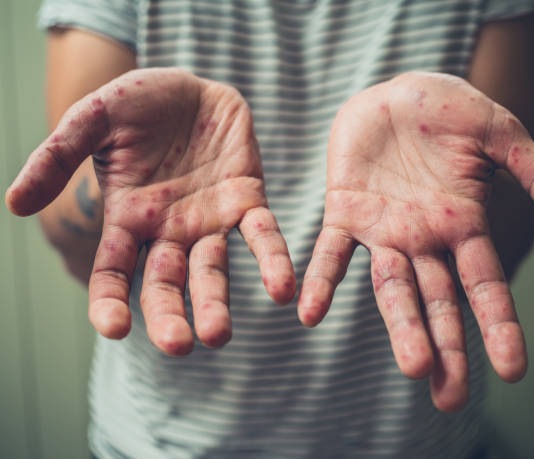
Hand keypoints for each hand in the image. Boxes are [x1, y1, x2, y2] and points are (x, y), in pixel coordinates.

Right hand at [6, 68, 294, 354]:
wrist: (194, 87)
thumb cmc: (139, 102)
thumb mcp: (93, 118)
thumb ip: (58, 156)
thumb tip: (14, 204)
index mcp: (128, 218)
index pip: (114, 272)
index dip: (110, 301)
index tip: (114, 328)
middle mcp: (169, 229)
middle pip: (166, 284)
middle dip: (171, 316)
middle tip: (180, 347)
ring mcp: (209, 220)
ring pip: (212, 270)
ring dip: (217, 303)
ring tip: (219, 335)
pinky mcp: (247, 200)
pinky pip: (262, 235)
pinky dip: (272, 261)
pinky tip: (282, 289)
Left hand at [298, 72, 533, 410]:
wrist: (394, 93)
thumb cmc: (449, 111)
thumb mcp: (499, 133)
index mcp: (463, 225)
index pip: (484, 285)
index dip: (498, 325)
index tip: (512, 370)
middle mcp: (423, 239)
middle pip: (437, 302)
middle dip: (444, 347)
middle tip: (447, 399)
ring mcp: (383, 230)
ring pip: (389, 287)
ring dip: (398, 325)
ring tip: (411, 366)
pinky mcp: (344, 211)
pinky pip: (330, 252)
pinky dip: (321, 281)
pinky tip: (309, 312)